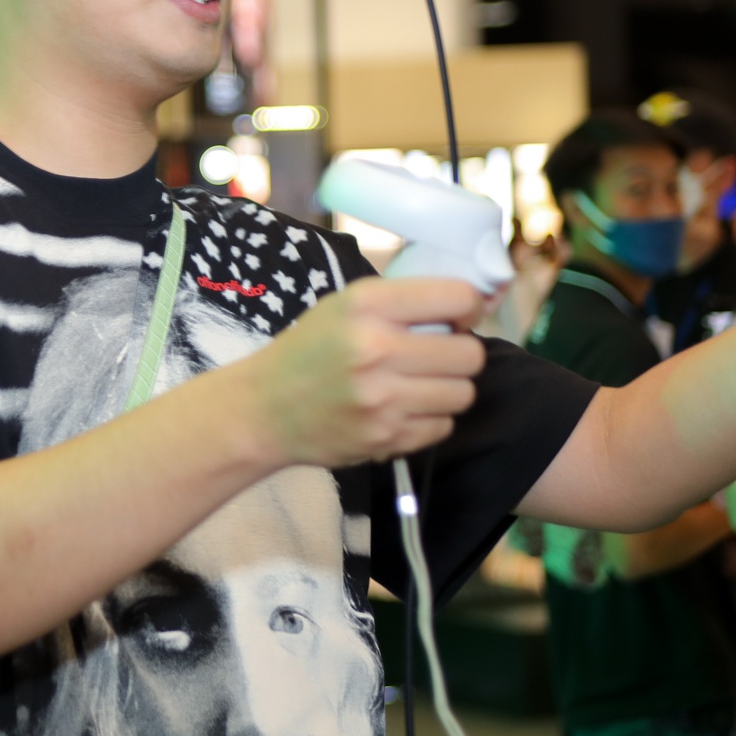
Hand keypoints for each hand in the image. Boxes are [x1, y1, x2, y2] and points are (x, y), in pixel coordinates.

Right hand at [242, 277, 486, 467]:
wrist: (264, 410)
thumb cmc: (309, 350)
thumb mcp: (344, 306)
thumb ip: (402, 301)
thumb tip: (472, 304)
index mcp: (366, 305)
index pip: (456, 297)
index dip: (469, 307)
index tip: (460, 317)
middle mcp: (375, 349)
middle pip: (469, 354)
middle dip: (461, 353)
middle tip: (438, 356)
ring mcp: (382, 399)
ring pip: (463, 393)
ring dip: (448, 389)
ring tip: (420, 384)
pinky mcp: (385, 438)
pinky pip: (443, 426)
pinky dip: (430, 419)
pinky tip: (404, 409)